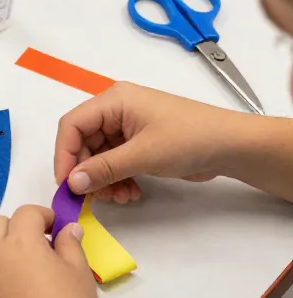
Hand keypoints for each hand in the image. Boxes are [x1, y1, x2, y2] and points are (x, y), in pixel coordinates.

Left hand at [0, 206, 98, 297]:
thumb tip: (67, 229)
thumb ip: (70, 245)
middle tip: (36, 245)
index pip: (26, 213)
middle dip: (15, 227)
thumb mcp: (79, 273)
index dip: (42, 217)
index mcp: (19, 242)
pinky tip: (8, 291)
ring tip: (17, 265)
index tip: (54, 230)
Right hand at [55, 83, 244, 203]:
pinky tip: (130, 192)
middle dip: (88, 172)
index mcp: (114, 100)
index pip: (72, 125)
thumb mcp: (143, 155)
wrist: (233, 146)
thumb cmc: (190, 139)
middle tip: (95, 196)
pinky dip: (117, 179)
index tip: (66, 184)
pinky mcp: (138, 142)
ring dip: (104, 179)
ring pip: (98, 156)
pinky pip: (114, 161)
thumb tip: (72, 184)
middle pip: (83, 143)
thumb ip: (104, 169)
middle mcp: (116, 110)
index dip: (64, 155)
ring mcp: (128, 127)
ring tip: (120, 197)